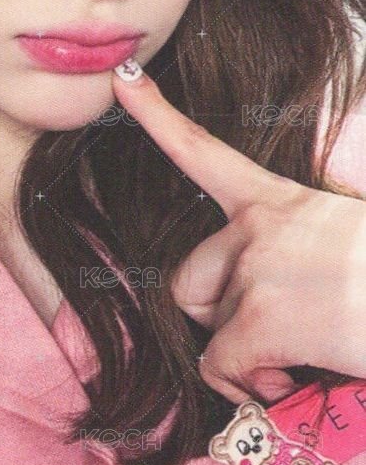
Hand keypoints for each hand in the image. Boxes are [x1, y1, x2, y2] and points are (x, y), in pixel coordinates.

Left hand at [112, 65, 365, 404]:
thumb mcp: (342, 233)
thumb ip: (293, 245)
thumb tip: (274, 287)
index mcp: (279, 200)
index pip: (203, 152)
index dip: (157, 115)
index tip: (123, 79)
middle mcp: (258, 227)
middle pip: (187, 278)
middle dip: (216, 316)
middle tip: (268, 330)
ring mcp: (257, 269)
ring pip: (207, 328)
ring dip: (242, 353)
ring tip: (295, 355)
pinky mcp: (262, 318)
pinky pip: (220, 365)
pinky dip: (250, 385)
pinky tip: (294, 376)